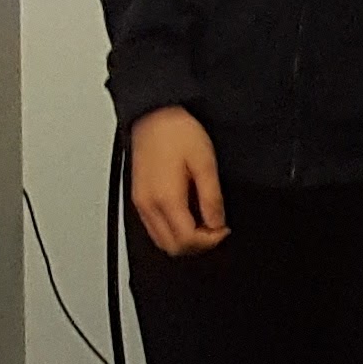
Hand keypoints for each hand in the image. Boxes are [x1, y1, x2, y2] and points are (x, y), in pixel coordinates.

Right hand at [124, 107, 227, 257]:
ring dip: (184, 239)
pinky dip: (171, 230)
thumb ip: (211, 198)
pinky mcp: (138, 198)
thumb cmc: (178, 133)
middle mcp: (149, 205)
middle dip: (197, 244)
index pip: (187, 240)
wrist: (155, 117)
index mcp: (166, 198)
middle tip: (215, 228)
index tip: (223, 229)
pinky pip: (153, 228)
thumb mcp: (205, 163)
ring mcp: (140, 203)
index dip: (210, 241)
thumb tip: (217, 223)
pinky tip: (187, 215)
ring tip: (203, 222)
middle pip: (172, 246)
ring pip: (161, 241)